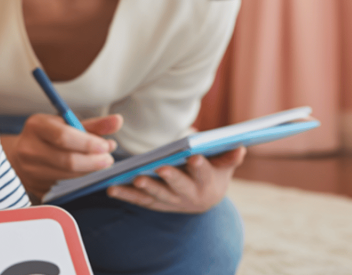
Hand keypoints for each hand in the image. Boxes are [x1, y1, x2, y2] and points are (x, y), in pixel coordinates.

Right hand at [1, 113, 122, 201]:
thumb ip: (94, 124)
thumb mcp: (66, 124)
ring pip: (68, 176)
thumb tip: (118, 121)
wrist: (19, 154)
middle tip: (108, 159)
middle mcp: (29, 148)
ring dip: (89, 171)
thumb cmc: (47, 135)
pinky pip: (64, 186)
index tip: (106, 146)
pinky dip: (79, 180)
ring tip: (100, 163)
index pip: (64, 136)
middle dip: (94, 161)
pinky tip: (85, 172)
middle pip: (67, 160)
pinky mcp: (35, 187)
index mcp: (36, 126)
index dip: (88, 143)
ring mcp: (30, 170)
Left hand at [106, 146, 245, 213]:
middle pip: (180, 188)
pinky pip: (141, 200)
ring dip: (146, 188)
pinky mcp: (157, 205)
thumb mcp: (225, 164)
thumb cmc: (214, 171)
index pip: (205, 174)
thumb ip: (229, 156)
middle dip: (171, 178)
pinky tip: (112, 188)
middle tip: (161, 168)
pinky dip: (127, 195)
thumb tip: (239, 146)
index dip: (200, 167)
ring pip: (158, 196)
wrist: (206, 198)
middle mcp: (191, 198)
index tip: (193, 157)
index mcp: (209, 185)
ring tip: (136, 177)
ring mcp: (172, 203)